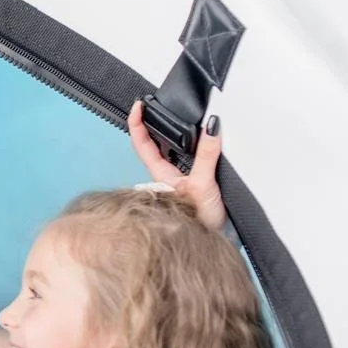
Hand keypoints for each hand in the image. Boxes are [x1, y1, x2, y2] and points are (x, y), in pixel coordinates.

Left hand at [127, 100, 224, 229]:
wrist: (210, 242)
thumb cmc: (199, 221)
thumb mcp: (203, 184)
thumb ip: (206, 156)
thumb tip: (210, 128)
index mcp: (160, 173)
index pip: (142, 143)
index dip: (137, 123)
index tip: (138, 106)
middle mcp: (164, 176)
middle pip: (153, 144)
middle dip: (152, 125)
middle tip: (154, 106)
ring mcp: (176, 181)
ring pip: (170, 152)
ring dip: (172, 136)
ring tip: (177, 119)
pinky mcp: (191, 185)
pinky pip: (187, 160)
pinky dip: (190, 148)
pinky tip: (198, 143)